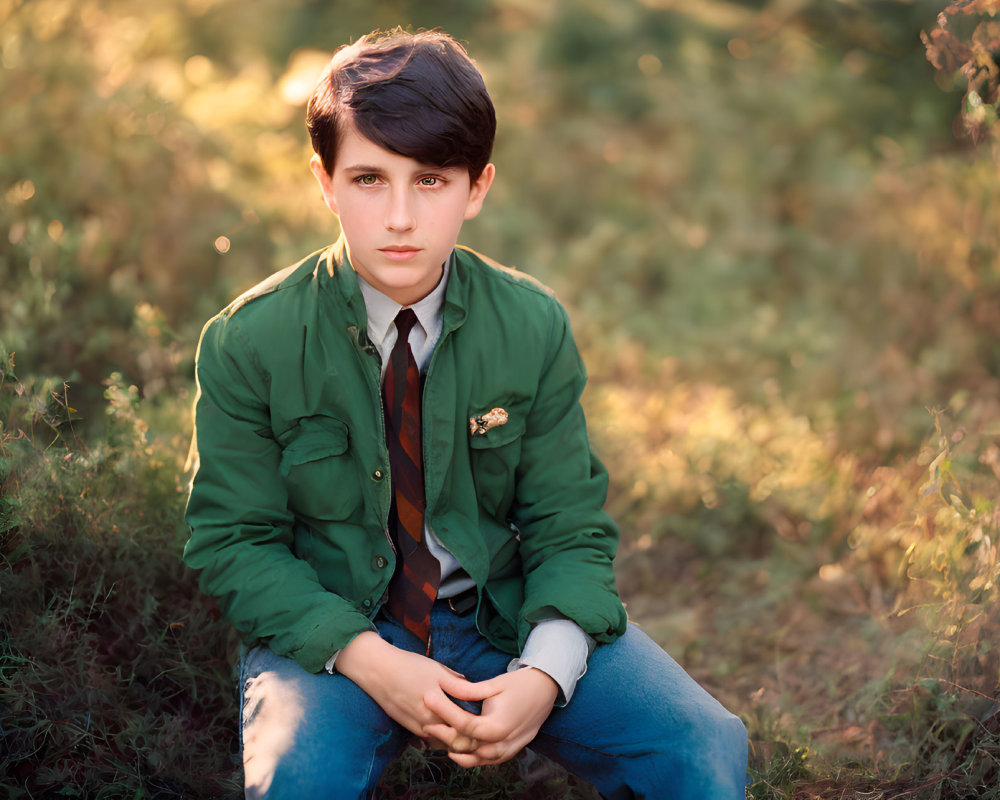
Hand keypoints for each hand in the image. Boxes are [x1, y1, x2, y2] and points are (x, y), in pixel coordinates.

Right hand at [335, 632, 481, 751]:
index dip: (477, 726)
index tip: (485, 720)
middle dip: (467, 736)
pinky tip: (444, 727)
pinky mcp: (407, 727)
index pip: (464, 725)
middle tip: (478, 728)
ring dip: (452, 738)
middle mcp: (428, 720)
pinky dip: (438, 736)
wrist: (377, 670)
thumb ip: (456, 682)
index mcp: (439, 704)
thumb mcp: (436, 669)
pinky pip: (428, 739)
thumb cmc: (409, 666)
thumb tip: (475, 689)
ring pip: (441, 742)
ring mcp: (416, 726)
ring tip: (463, 729)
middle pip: (454, 738)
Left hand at [424, 666, 558, 766]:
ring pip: (473, 759)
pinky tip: (457, 750)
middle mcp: (501, 744)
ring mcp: (506, 751)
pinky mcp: (509, 752)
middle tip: (426, 721)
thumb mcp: (494, 684)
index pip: (462, 724)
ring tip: (436, 737)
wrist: (547, 690)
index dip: (443, 712)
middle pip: (464, 746)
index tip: (427, 698)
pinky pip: (485, 762)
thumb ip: (469, 689)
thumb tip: (444, 685)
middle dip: (443, 734)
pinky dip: (469, 758)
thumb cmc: (521, 684)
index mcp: (497, 726)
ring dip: (454, 749)